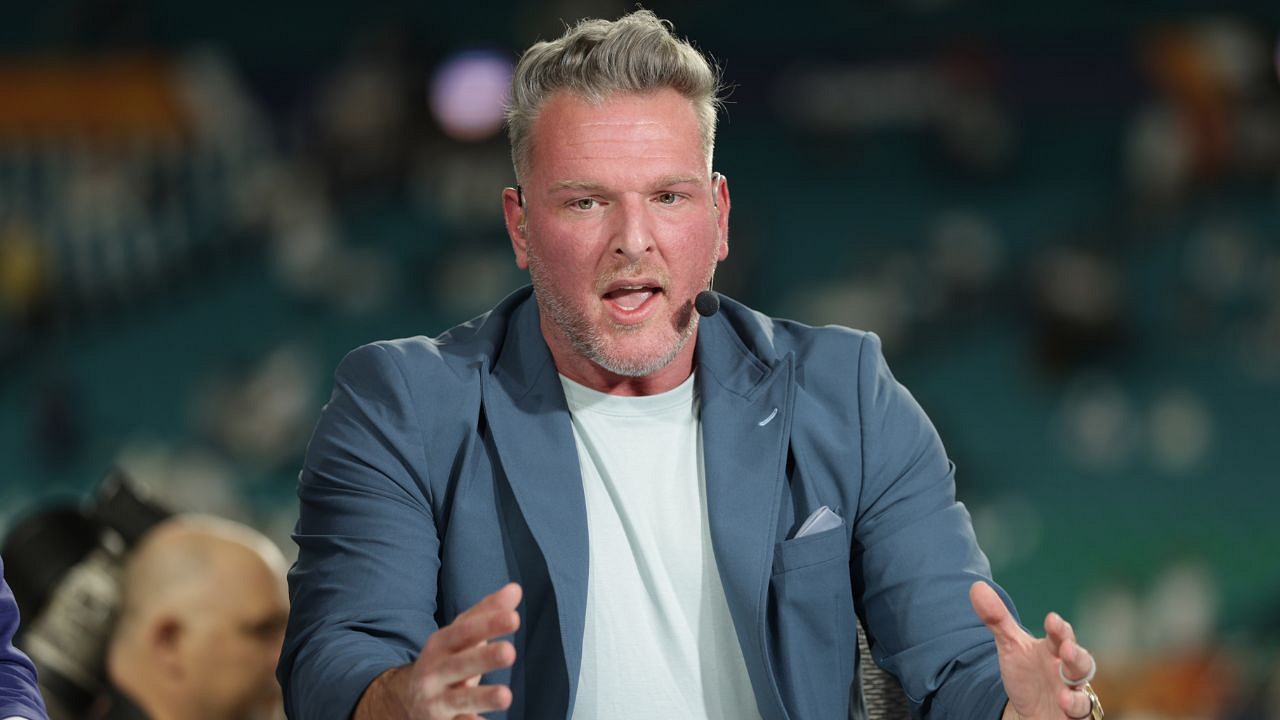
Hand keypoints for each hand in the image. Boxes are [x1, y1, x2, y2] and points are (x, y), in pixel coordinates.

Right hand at [355, 583, 521, 719]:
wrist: (406, 699)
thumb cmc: (446, 660)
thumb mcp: (460, 636)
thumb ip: (486, 612)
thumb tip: (515, 589)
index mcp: (441, 644)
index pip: (464, 632)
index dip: (488, 624)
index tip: (514, 618)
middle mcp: (434, 672)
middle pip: (460, 665)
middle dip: (483, 659)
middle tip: (509, 652)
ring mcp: (436, 701)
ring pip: (459, 700)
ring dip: (482, 698)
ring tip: (506, 696)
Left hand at [969, 582, 1098, 719]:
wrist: (1031, 711)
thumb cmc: (1027, 674)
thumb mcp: (1010, 647)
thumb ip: (997, 619)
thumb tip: (976, 586)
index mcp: (1053, 650)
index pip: (1059, 636)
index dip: (1058, 628)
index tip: (1052, 619)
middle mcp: (1068, 670)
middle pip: (1079, 661)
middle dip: (1075, 655)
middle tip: (1068, 648)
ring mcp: (1073, 693)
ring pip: (1083, 691)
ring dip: (1076, 691)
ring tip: (1064, 691)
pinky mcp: (1074, 715)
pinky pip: (1081, 713)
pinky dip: (1074, 708)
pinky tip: (1063, 704)